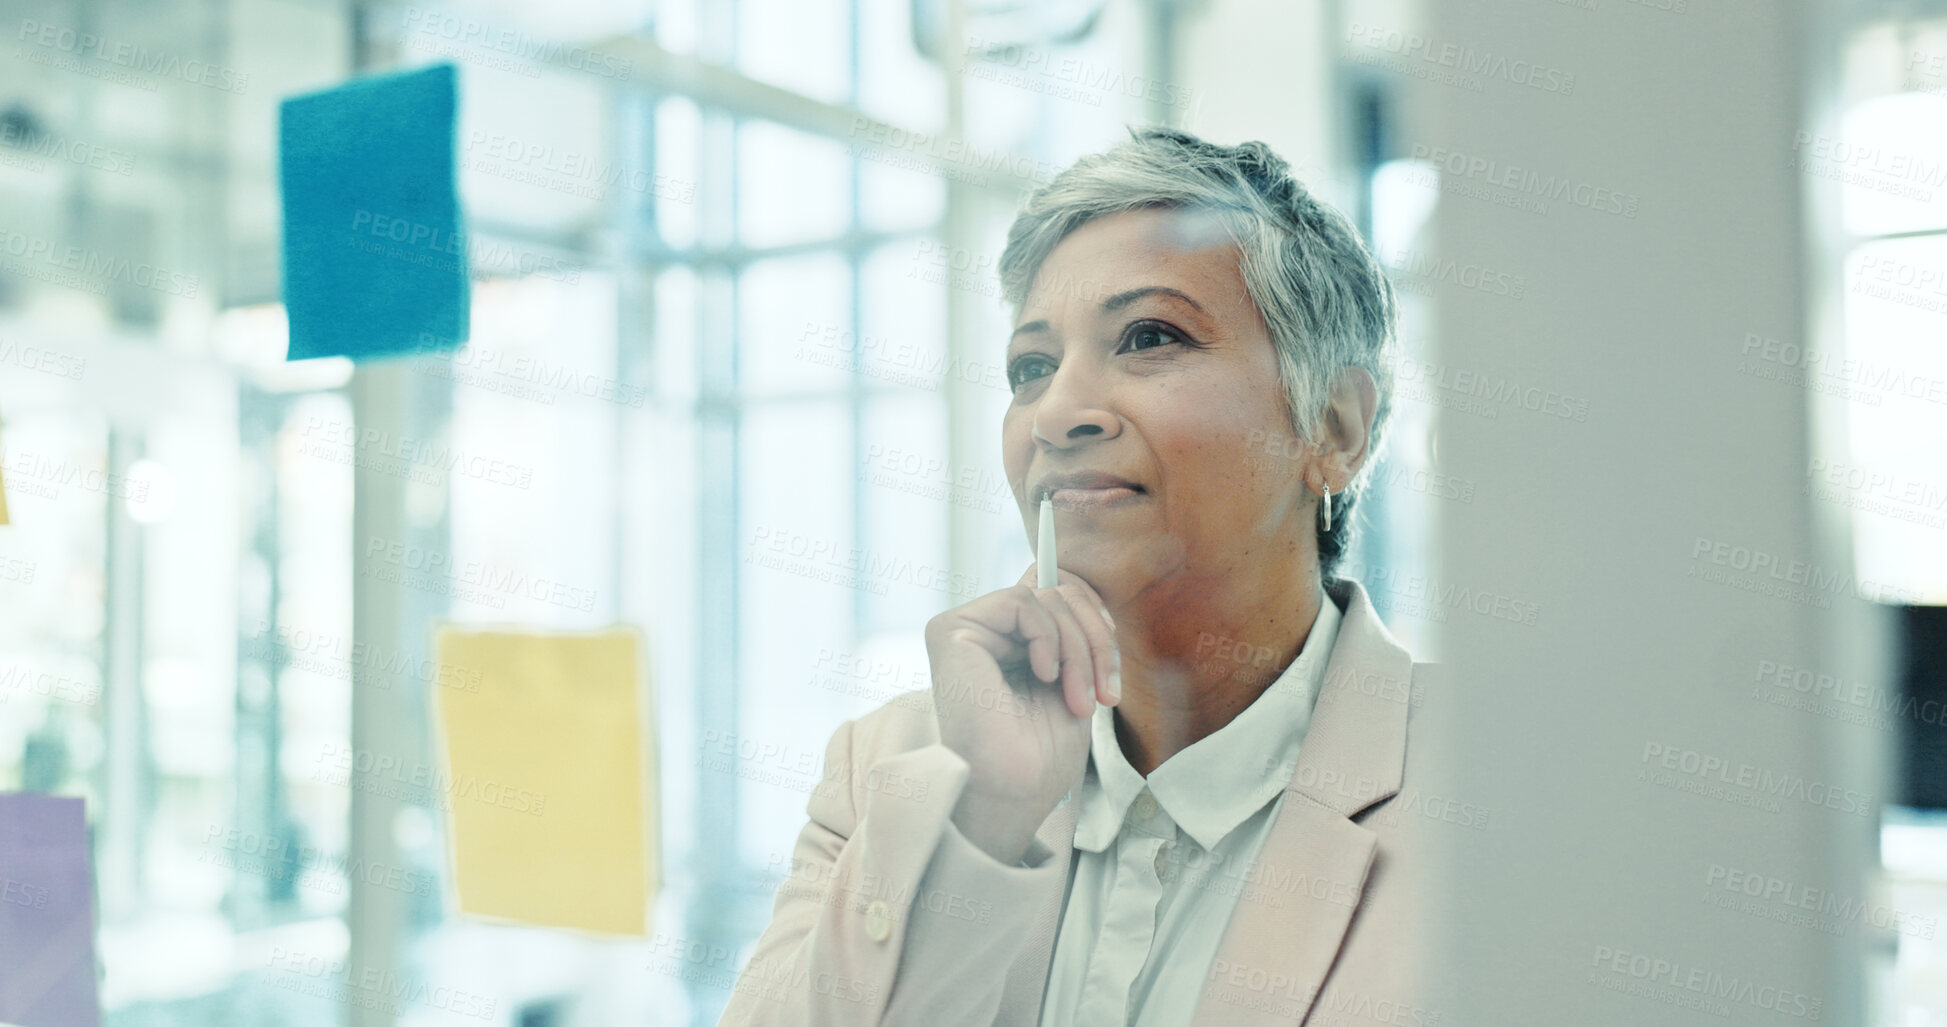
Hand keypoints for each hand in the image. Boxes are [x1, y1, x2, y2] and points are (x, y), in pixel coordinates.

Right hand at [924, 563, 1118, 862]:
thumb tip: (1066, 579)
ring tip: (1080, 699)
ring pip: (1046, 597)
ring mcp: (964, 629)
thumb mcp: (1071, 680)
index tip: (1112, 672)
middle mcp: (981, 632)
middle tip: (1106, 693)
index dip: (1093, 618)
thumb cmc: (1040, 754)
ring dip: (1080, 649)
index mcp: (1007, 644)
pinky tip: (1044, 677)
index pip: (1056, 594)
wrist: (1014, 793)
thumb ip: (1067, 632)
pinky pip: (1022, 602)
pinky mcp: (952, 630)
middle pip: (1057, 591)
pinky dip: (1050, 638)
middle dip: (1096, 639)